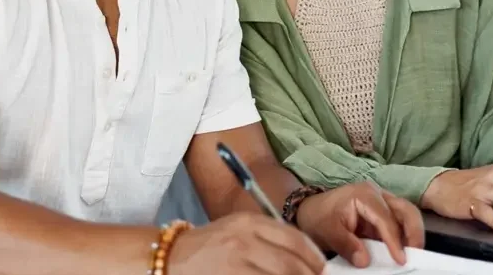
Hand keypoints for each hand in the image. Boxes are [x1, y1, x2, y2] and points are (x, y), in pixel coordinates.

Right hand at [167, 213, 325, 274]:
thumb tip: (307, 263)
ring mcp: (235, 262)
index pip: (295, 240)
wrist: (171, 258)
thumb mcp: (239, 230)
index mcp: (250, 222)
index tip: (321, 271)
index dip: (314, 260)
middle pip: (292, 265)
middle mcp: (244, 240)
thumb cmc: (209, 247)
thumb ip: (269, 239)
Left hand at [295, 181, 424, 267]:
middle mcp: (378, 195)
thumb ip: (346, 245)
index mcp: (364, 195)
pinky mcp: (383, 213)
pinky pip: (399, 223)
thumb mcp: (327, 231)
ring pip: (407, 214)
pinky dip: (404, 237)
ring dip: (412, 234)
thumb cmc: (319, 216)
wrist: (311, 210)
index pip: (386, 218)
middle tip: (415, 255)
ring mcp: (383, 202)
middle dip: (414, 232)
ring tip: (412, 254)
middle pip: (406, 209)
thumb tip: (365, 261)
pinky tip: (402, 251)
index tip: (401, 260)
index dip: (395, 240)